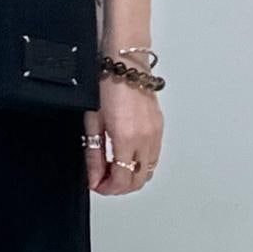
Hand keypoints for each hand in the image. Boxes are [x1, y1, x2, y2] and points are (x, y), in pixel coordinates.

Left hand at [83, 77, 161, 194]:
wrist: (125, 63)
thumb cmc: (106, 84)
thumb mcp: (92, 121)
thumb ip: (94, 154)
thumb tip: (94, 177)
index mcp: (126, 138)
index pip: (122, 179)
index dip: (108, 188)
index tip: (97, 186)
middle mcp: (145, 138)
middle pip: (139, 180)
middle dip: (120, 187)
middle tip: (104, 182)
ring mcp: (155, 133)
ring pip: (149, 170)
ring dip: (132, 176)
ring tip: (113, 169)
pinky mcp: (159, 127)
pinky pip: (154, 156)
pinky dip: (141, 163)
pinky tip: (126, 157)